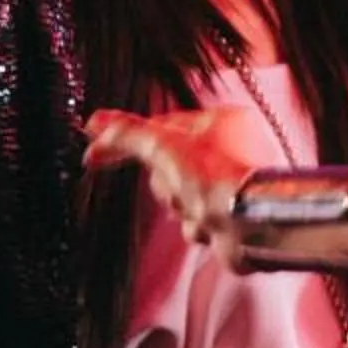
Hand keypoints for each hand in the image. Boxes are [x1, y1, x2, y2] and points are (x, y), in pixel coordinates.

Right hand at [81, 108, 266, 266]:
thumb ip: (127, 135)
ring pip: (179, 199)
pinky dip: (197, 227)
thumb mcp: (163, 146)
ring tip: (200, 205)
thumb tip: (98, 126)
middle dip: (166, 184)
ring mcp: (232, 185)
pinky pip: (196, 223)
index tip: (94, 153)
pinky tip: (211, 224)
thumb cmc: (220, 179)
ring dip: (181, 207)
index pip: (162, 126)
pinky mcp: (233, 218)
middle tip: (179, 183)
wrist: (252, 225)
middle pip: (168, 167)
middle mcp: (232, 150)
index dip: (127, 141)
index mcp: (222, 121)